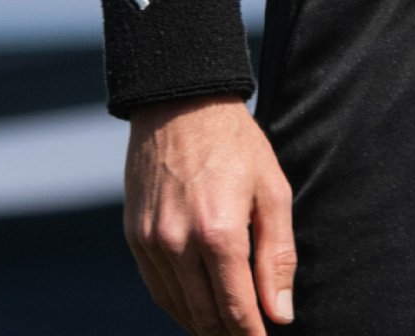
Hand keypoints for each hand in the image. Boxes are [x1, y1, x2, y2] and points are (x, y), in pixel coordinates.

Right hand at [126, 97, 295, 333]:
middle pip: (206, 317)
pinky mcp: (134, 233)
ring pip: (178, 308)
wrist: (178, 102)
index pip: (237, 311)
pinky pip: (156, 287)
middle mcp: (178, 242)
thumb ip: (277, 258)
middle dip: (231, 335)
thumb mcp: (272, 193)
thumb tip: (280, 315)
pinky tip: (198, 309)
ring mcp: (151, 239)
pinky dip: (178, 306)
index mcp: (219, 234)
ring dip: (204, 326)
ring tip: (227, 329)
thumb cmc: (235, 145)